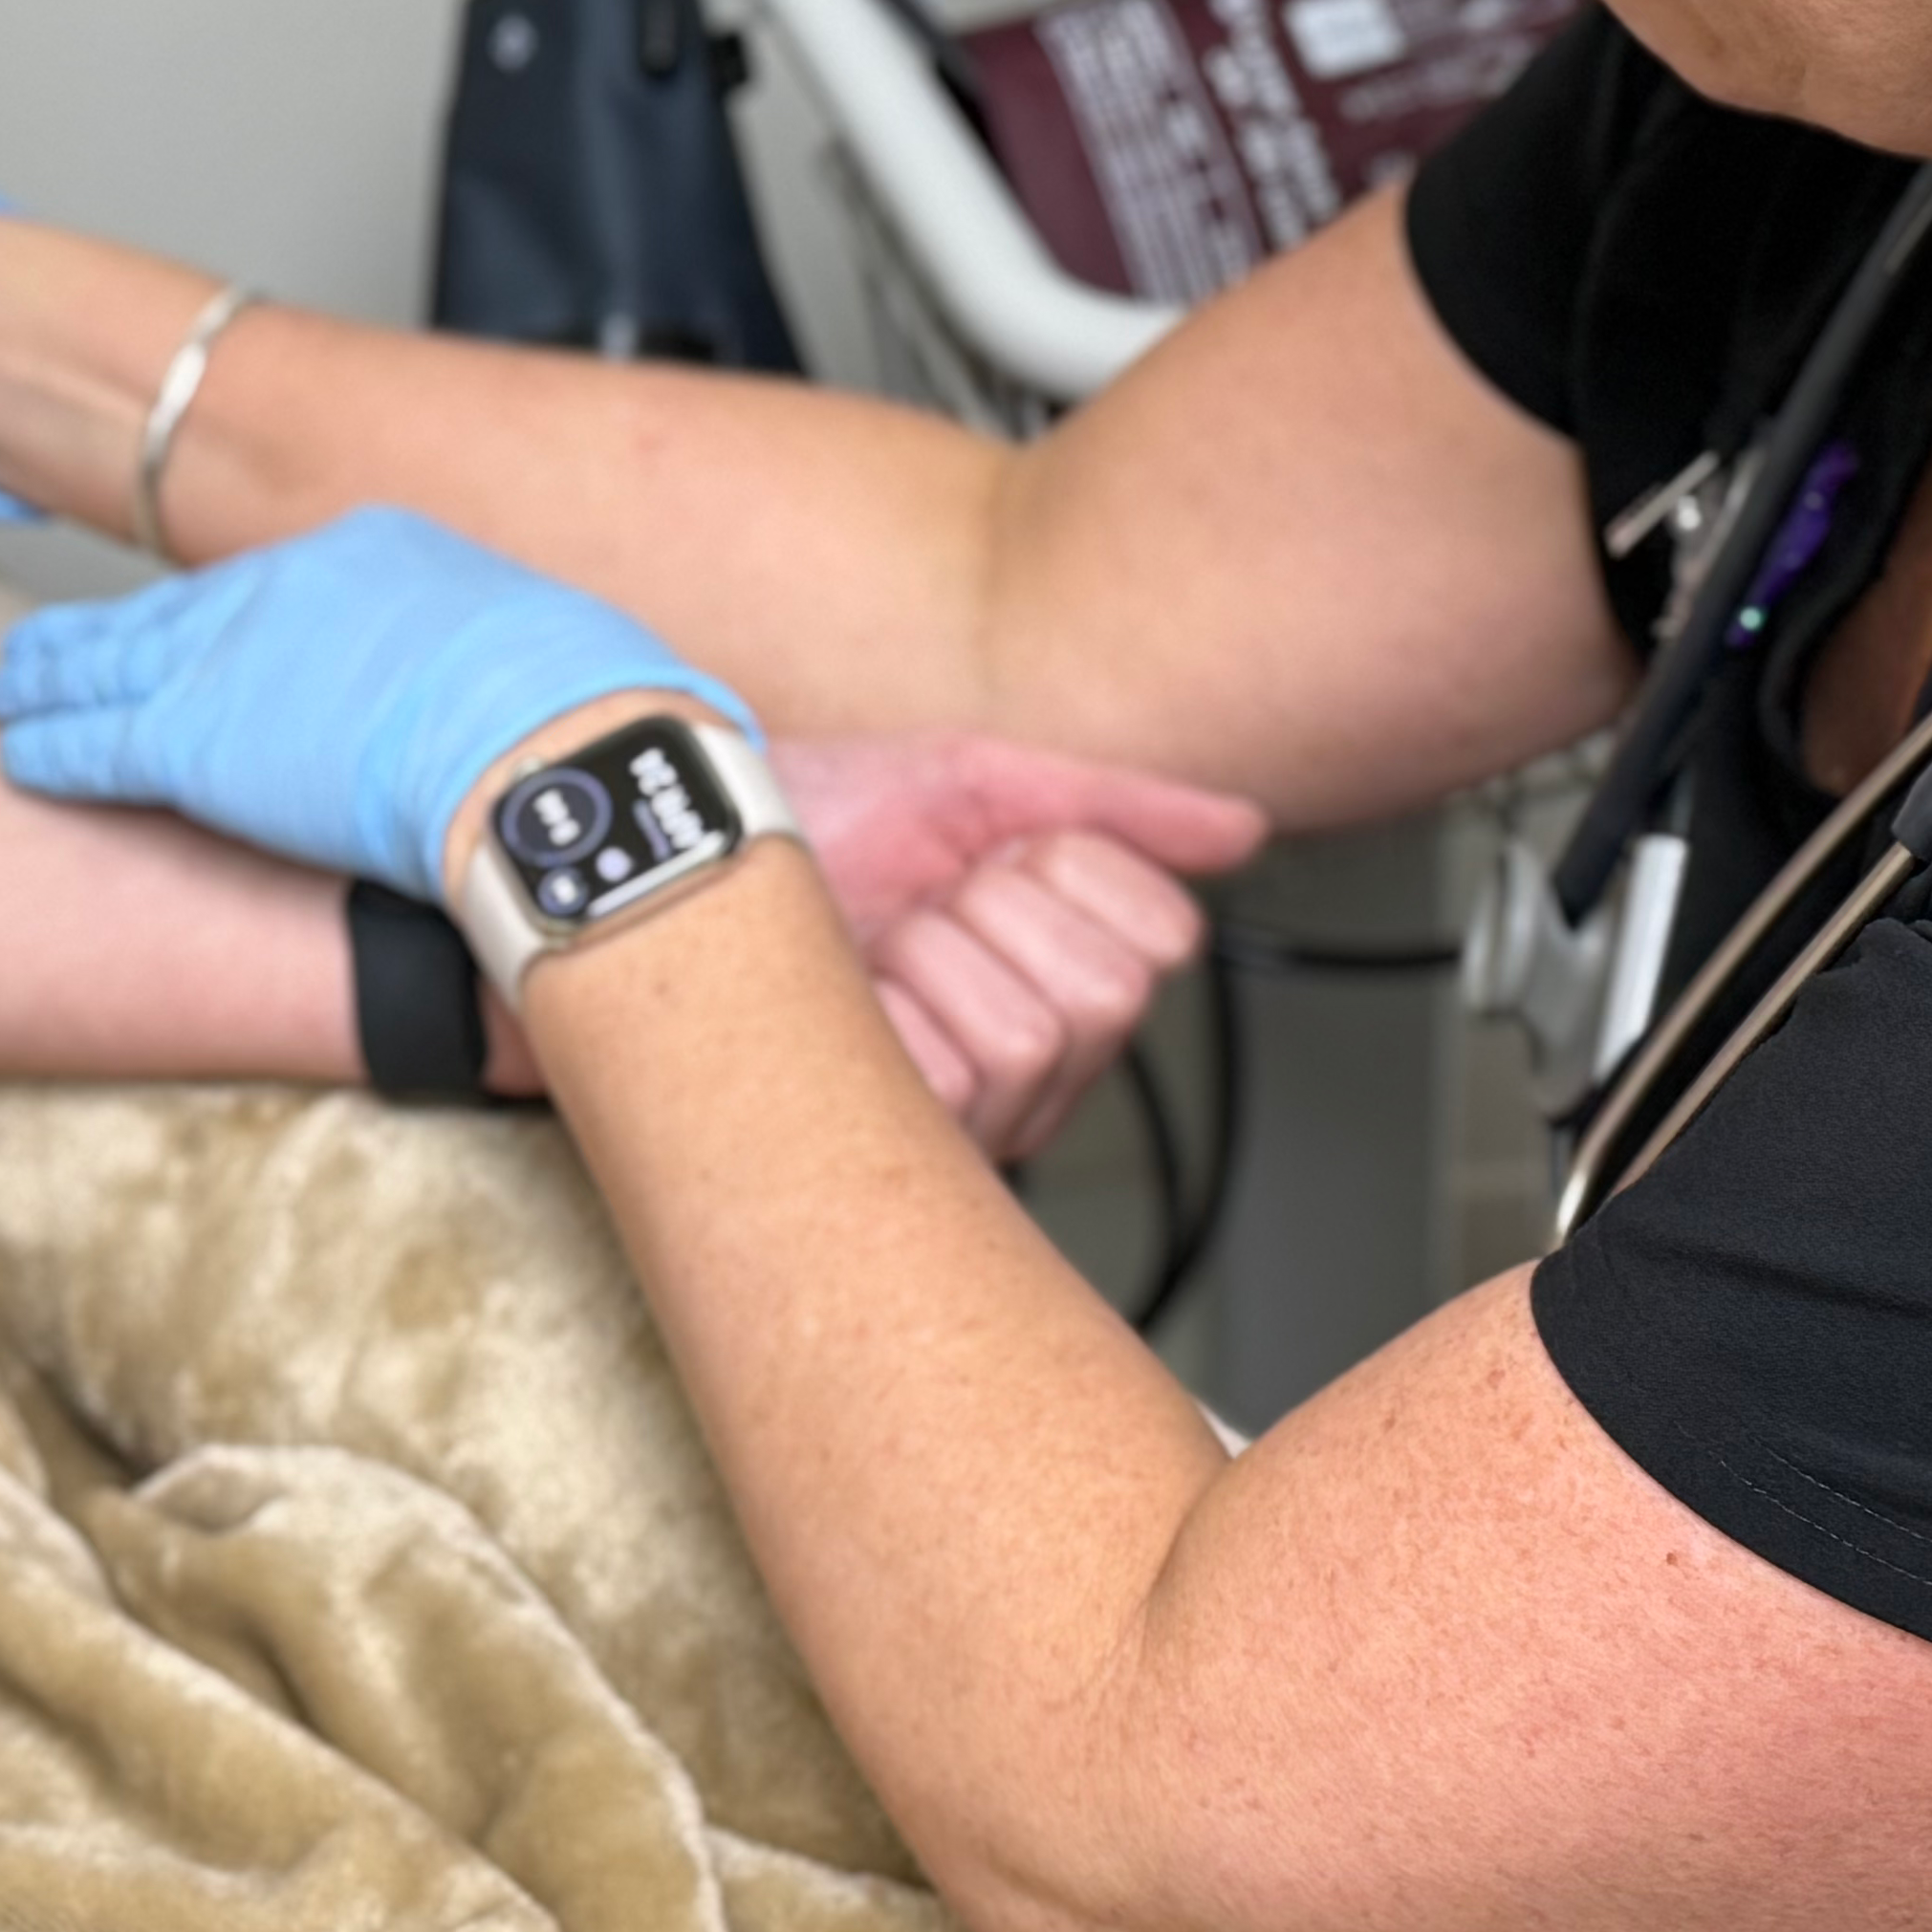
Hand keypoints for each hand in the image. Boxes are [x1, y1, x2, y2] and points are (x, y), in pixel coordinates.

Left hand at [0, 507, 739, 899]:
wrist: (550, 747)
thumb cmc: (579, 715)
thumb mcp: (543, 653)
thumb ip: (497, 669)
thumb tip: (532, 702)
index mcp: (374, 556)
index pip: (271, 592)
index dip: (221, 620)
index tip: (198, 637)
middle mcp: (285, 591)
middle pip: (175, 613)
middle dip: (107, 635)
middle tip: (51, 646)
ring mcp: (229, 662)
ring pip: (111, 666)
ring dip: (53, 683)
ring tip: (13, 689)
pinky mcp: (191, 742)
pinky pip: (96, 744)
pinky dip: (51, 749)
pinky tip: (19, 754)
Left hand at [791, 735, 1265, 1159]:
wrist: (687, 842)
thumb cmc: (821, 818)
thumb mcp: (977, 782)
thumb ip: (1121, 811)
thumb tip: (1244, 832)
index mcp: (1074, 979)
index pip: (1163, 939)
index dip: (1066, 868)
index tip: (987, 854)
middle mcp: (1039, 1068)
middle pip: (1104, 995)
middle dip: (996, 911)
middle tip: (921, 903)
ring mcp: (970, 1119)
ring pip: (1026, 1037)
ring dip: (929, 959)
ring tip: (871, 954)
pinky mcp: (890, 1150)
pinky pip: (945, 1078)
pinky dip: (881, 1012)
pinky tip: (838, 1006)